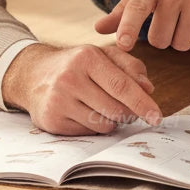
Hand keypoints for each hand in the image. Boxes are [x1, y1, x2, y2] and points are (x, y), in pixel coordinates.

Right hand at [1, 42, 159, 135]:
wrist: (33, 74)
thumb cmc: (77, 65)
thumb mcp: (103, 56)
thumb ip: (130, 67)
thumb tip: (148, 89)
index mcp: (87, 58)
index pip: (122, 86)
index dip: (142, 103)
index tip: (156, 116)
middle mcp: (70, 78)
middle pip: (115, 109)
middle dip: (128, 113)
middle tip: (127, 108)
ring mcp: (58, 101)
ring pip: (103, 124)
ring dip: (111, 120)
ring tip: (101, 106)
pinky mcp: (51, 120)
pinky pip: (87, 133)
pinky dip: (93, 126)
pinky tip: (84, 112)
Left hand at [94, 0, 189, 52]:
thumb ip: (124, 9)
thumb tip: (98, 29)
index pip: (137, 8)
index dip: (129, 27)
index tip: (124, 44)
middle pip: (160, 39)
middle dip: (162, 36)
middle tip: (168, 19)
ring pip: (183, 43)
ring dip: (182, 38)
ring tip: (184, 18)